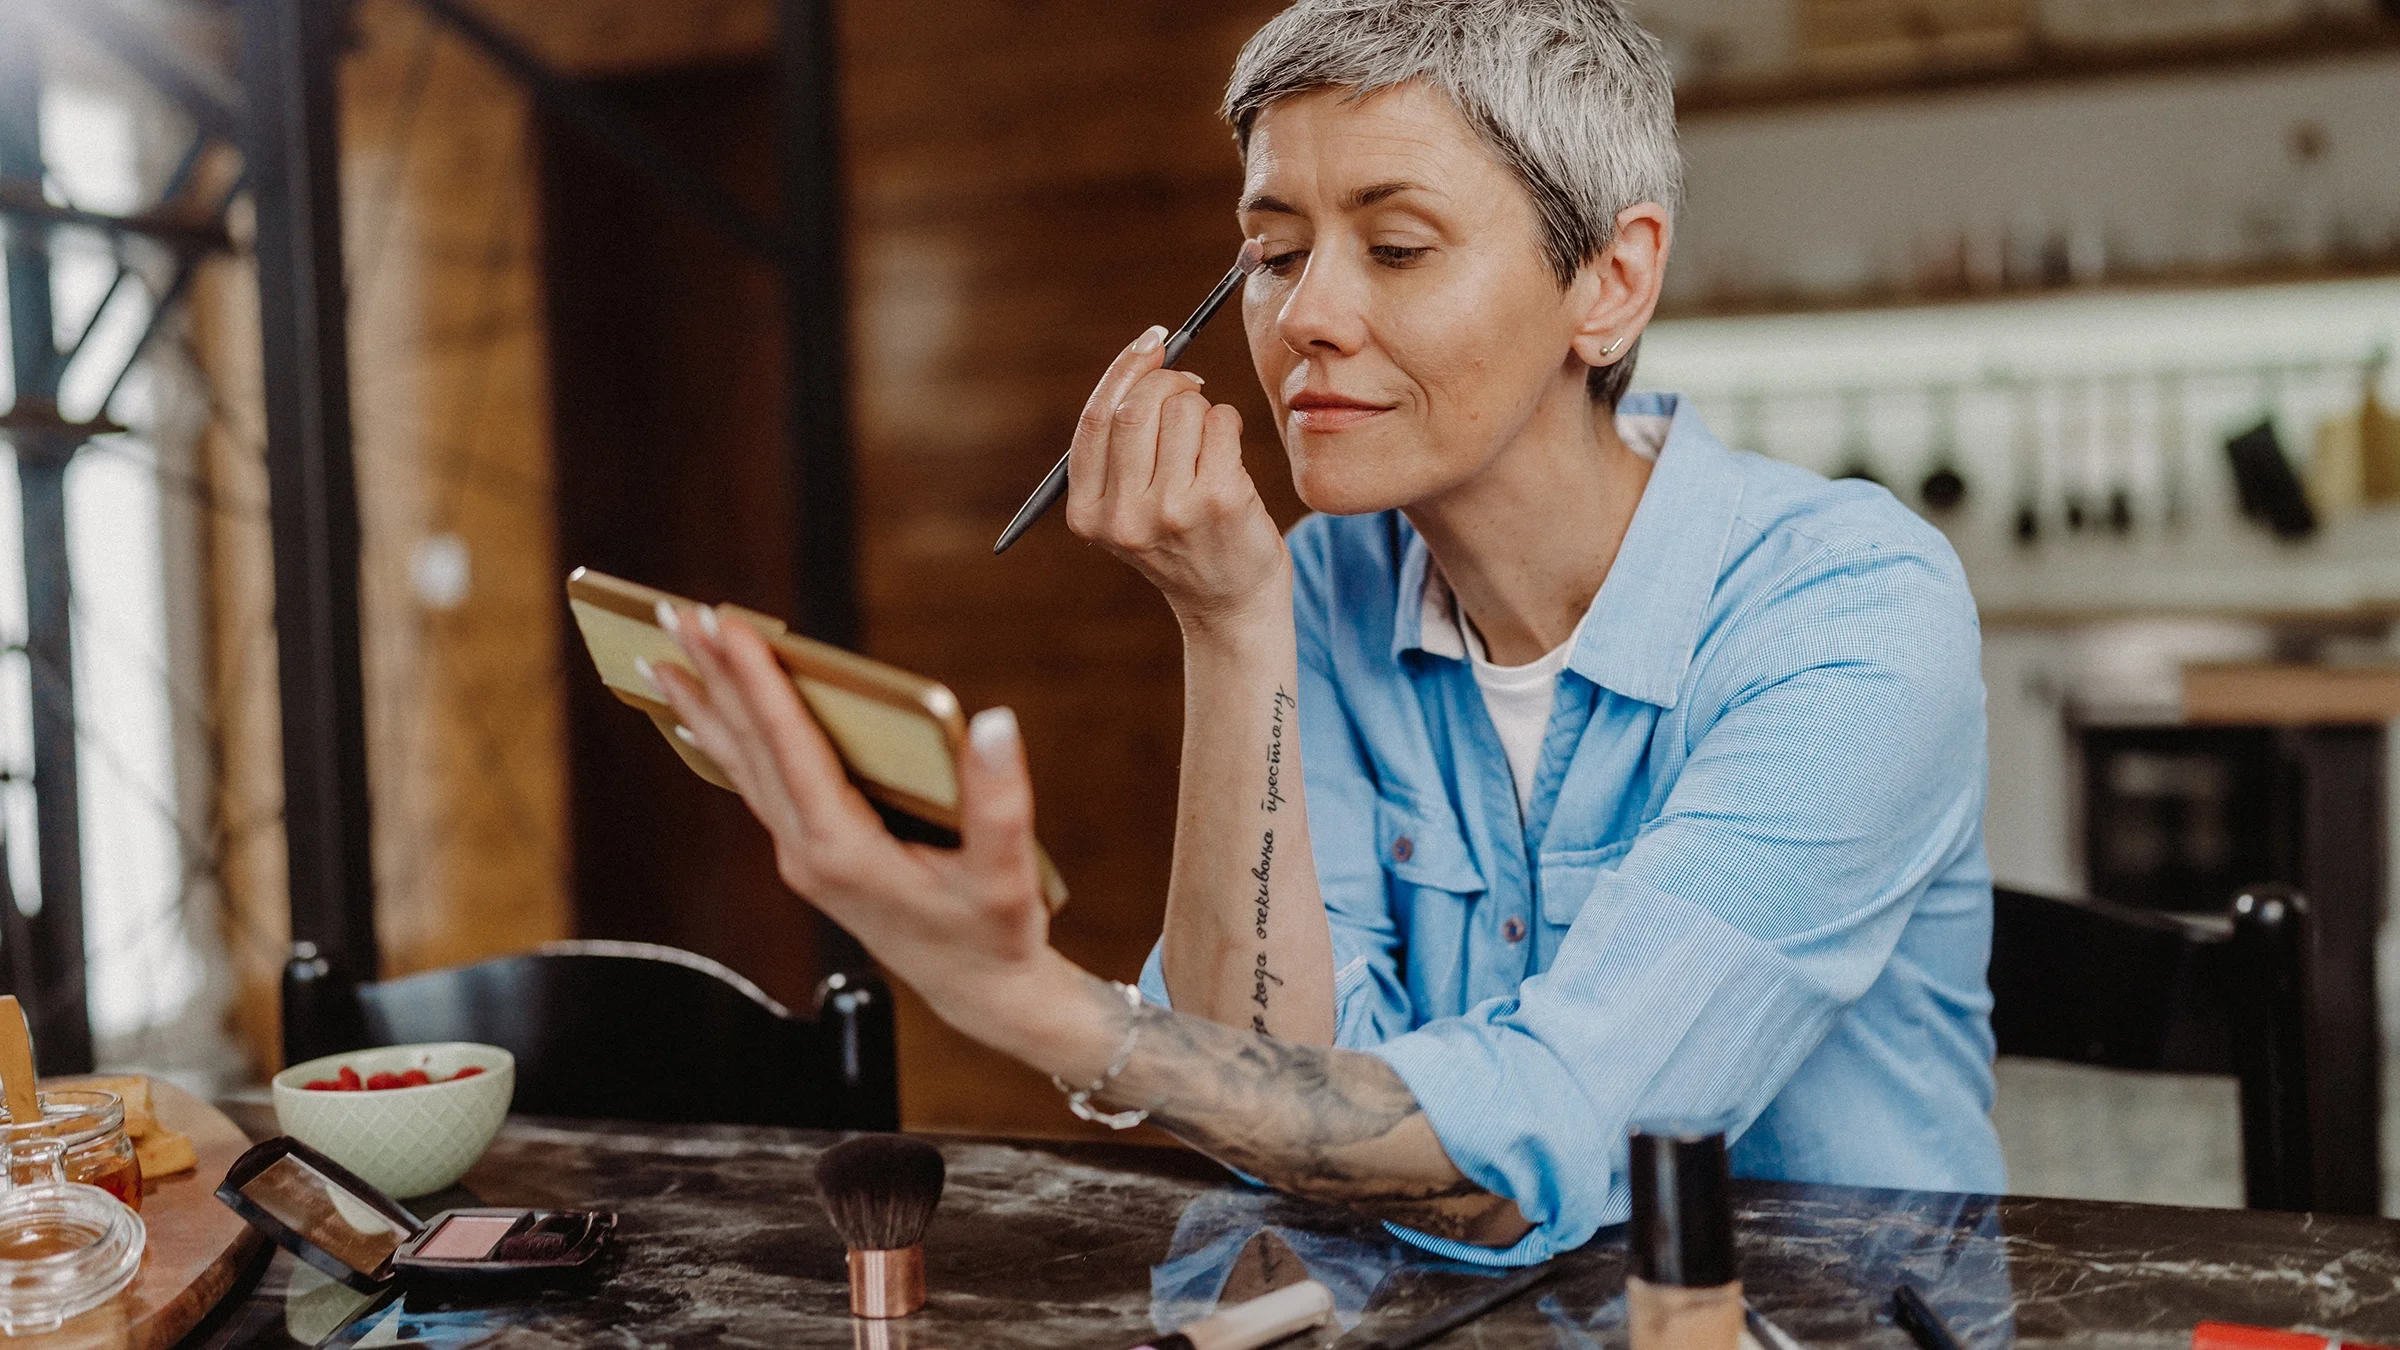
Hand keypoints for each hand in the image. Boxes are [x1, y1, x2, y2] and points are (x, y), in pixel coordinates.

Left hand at [647, 606, 1080, 1053]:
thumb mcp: (1007, 873)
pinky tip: (700, 722)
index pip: (790, 746)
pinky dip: (725, 743)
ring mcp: (801, 856)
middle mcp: (807, 851)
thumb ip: (1000, 801)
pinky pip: (754, 785)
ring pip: (742, 766)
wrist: (976, 993)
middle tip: (675, 613)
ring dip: (706, 706)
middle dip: (712, 676)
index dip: (757, 681)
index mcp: (844, 849)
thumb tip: (994, 721)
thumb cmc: (993, 931)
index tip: (727, 625)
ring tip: (664, 655)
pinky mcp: (809, 856)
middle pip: (749, 748)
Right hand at [1064, 327, 1289, 633]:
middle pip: (1138, 407)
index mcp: (1088, 514)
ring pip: (1183, 410)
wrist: (1230, 603)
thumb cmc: (1183, 539)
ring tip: (1210, 443)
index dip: (1124, 370)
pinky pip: (1222, 423)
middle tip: (1191, 387)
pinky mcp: (1218, 502)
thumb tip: (1150, 355)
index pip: (1097, 419)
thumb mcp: (1131, 505)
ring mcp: (1170, 511)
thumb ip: (1123, 445)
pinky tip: (1230, 455)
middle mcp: (1123, 517)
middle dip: (1170, 383)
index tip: (1152, 342)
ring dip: (1204, 410)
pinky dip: (1229, 424)